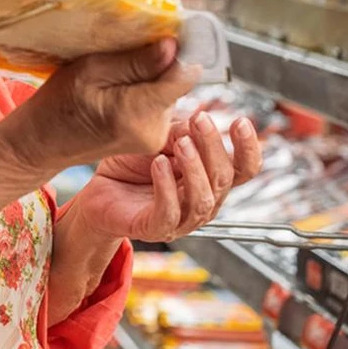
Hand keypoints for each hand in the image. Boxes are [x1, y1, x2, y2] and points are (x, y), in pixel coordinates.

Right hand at [6, 39, 202, 170]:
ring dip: (149, 80)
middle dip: (156, 66)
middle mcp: (154, 130)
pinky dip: (144, 93)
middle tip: (121, 61)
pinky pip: (160, 104)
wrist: (43, 143)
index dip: (177, 52)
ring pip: (168, 92)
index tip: (158, 38)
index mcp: (137, 113)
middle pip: (176, 82)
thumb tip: (173, 46)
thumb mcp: (89, 70)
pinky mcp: (153, 139)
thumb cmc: (58, 104)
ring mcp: (156, 138)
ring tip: (115, 79)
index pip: (183, 76)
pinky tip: (118, 93)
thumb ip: (134, 61)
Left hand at [70, 112, 263, 242]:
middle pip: (224, 179)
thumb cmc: (132, 166)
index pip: (243, 169)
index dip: (248, 148)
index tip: (241, 122)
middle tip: (200, 120)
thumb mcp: (158, 140)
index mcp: (210, 180)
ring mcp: (182, 219)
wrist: (99, 190)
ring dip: (194, 168)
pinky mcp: (156, 228)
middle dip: (214, 147)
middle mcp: (203, 201)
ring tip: (180, 143)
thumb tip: (199, 121)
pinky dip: (166, 187)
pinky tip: (158, 165)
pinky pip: (170, 212)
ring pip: (203, 200)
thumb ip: (181, 133)